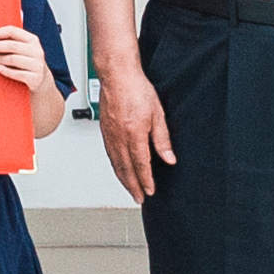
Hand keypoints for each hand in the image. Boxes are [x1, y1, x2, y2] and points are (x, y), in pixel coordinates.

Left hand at [0, 25, 49, 87]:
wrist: (41, 80)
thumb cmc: (25, 62)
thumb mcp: (22, 50)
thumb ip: (10, 43)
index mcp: (32, 40)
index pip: (13, 31)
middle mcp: (36, 51)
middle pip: (12, 45)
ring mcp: (37, 64)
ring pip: (14, 59)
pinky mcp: (35, 78)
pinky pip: (18, 73)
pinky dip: (6, 70)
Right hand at [97, 59, 174, 201]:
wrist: (117, 75)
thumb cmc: (136, 89)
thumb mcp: (158, 114)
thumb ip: (162, 139)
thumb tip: (169, 159)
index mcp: (133, 135)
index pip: (141, 165)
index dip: (146, 181)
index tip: (150, 192)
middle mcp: (119, 138)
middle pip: (125, 169)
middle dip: (133, 186)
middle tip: (138, 199)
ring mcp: (109, 135)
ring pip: (115, 163)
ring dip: (123, 179)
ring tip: (129, 188)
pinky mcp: (104, 130)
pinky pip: (109, 154)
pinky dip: (115, 166)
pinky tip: (118, 168)